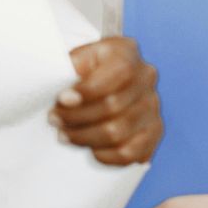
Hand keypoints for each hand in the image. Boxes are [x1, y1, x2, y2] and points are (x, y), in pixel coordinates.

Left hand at [49, 36, 161, 164]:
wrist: (99, 79)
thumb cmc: (83, 69)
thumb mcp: (74, 59)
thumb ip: (67, 69)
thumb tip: (59, 92)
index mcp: (127, 52)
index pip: (118, 72)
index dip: (87, 90)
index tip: (61, 100)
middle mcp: (146, 78)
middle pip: (114, 106)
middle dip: (77, 117)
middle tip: (54, 119)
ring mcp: (152, 106)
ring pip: (119, 132)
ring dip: (85, 138)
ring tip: (64, 135)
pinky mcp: (153, 132)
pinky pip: (131, 153)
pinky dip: (106, 155)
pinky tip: (89, 149)